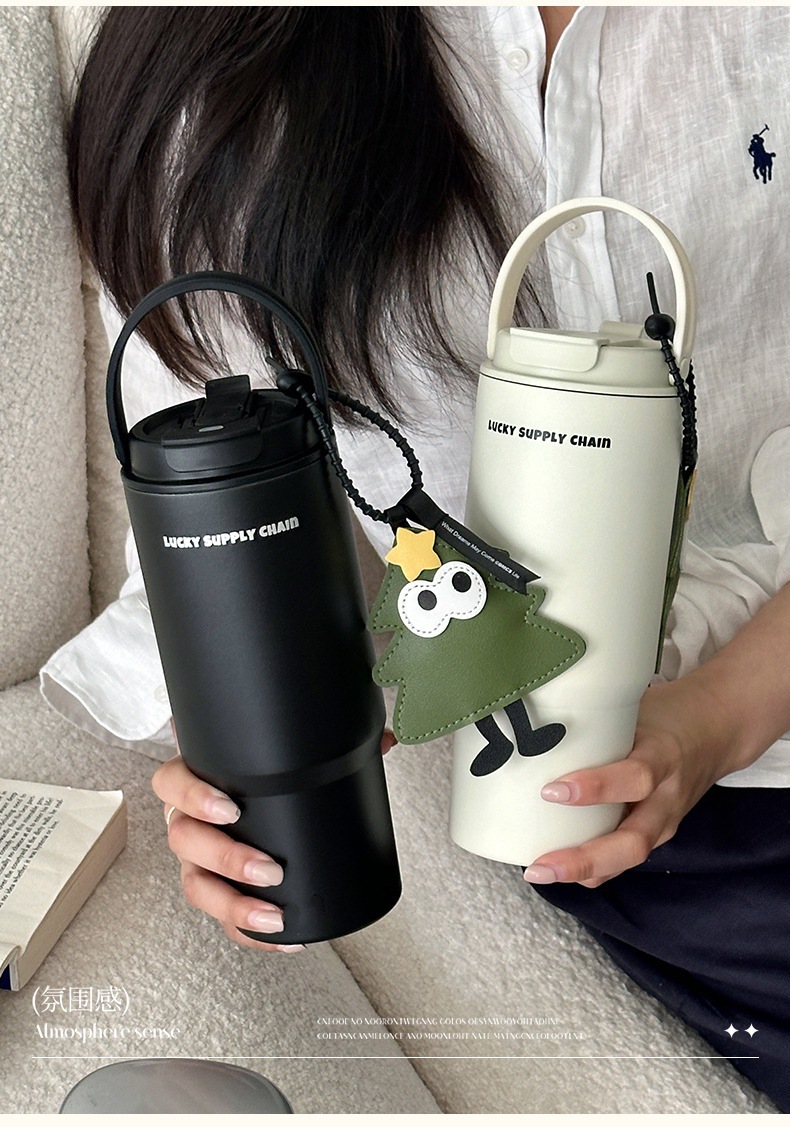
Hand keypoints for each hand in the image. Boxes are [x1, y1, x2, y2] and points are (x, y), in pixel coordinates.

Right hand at [152, 727, 396, 949]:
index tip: (230, 806)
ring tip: (273, 914)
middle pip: (184, 840)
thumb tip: (388, 738)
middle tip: (268, 867)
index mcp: (195, 778)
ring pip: (196, 886)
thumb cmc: (264, 777)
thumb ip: (335, 740)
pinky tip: (284, 938)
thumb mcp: (292, 755)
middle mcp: (187, 821)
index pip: (172, 782)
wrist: (251, 804)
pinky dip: (250, 932)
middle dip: (226, 859)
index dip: (193, 795)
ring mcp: (196, 861)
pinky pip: (222, 919)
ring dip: (233, 904)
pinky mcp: (215, 892)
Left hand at [522, 673, 742, 888]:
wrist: (716, 731)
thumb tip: (533, 720)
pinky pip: (624, 858)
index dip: (595, 788)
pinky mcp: (656, 833)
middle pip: (633, 842)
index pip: (635, 778)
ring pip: (628, 858)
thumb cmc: (664, 714)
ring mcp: (665, 822)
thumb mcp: (635, 709)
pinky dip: (592, 868)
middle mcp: (667, 799)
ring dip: (584, 871)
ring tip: (539, 872)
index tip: (551, 791)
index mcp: (663, 757)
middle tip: (539, 866)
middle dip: (585, 858)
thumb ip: (595, 719)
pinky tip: (556, 868)